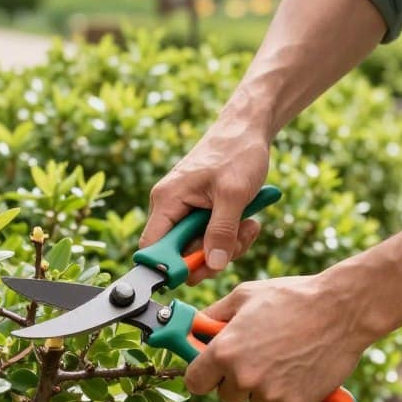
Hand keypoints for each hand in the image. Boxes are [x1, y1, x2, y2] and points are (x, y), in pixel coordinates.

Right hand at [139, 119, 269, 281]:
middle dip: (211, 255)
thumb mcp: (234, 195)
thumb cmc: (236, 152)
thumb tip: (213, 265)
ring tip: (248, 224)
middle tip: (236, 242)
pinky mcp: (200, 213)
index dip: (170, 266)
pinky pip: (211, 238)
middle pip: (180, 254)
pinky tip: (248, 221)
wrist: (247, 130)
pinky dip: (231, 237)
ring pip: (199, 249)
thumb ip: (222, 231)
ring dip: (227, 245)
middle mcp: (170, 208)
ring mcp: (185, 211)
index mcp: (167, 200)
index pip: (152, 247)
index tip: (199, 271)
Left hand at [184, 275, 377, 401]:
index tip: (210, 367)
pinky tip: (298, 364)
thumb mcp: (243, 296)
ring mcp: (269, 394)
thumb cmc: (291, 298)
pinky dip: (285, 390)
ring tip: (281, 354)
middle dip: (233, 378)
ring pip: (253, 399)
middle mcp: (243, 378)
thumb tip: (195, 327)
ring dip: (261, 384)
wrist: (341, 311)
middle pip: (224, 394)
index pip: (195, 382)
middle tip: (253, 353)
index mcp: (224, 352)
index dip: (202, 373)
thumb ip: (213, 316)